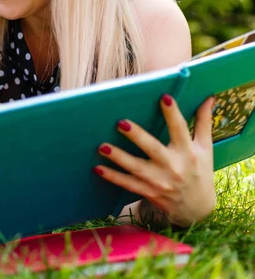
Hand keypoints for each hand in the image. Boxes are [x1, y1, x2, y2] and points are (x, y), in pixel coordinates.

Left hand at [94, 94, 215, 226]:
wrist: (197, 209)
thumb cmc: (200, 171)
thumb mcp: (205, 148)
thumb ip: (204, 123)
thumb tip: (208, 98)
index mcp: (188, 152)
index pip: (181, 129)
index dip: (173, 114)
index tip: (164, 98)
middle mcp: (174, 166)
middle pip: (153, 149)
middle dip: (137, 136)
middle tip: (120, 122)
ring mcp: (160, 181)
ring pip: (136, 168)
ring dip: (119, 157)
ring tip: (102, 146)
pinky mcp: (149, 192)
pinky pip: (128, 184)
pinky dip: (113, 177)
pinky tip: (97, 168)